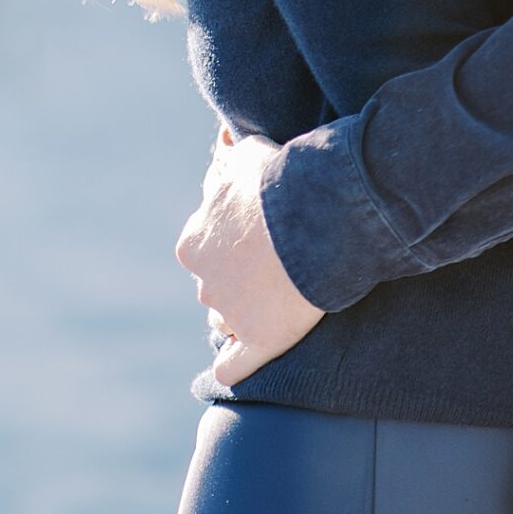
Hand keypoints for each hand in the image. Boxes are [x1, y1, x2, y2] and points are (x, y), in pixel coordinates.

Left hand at [174, 126, 325, 385]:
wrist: (318, 214)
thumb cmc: (283, 180)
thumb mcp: (249, 155)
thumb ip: (232, 160)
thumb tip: (225, 146)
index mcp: (194, 242)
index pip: (204, 250)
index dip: (232, 244)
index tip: (259, 237)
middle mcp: (204, 282)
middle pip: (215, 287)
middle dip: (237, 280)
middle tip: (273, 266)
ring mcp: (230, 315)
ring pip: (225, 323)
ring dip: (243, 315)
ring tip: (276, 301)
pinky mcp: (260, 341)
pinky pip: (233, 368)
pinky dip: (235, 365)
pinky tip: (240, 360)